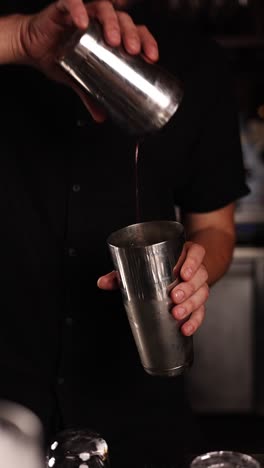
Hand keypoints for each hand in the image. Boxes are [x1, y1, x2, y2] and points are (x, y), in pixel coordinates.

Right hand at [19, 0, 158, 119]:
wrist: (30, 48)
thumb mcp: (77, 79)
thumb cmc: (57, 57)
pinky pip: (72, 2)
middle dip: (132, 34)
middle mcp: (98, 20)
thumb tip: (102, 117)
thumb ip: (90, 95)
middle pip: (123, 19)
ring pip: (103, 7)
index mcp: (108, 34)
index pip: (134, 31)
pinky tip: (83, 22)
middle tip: (134, 51)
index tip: (151, 58)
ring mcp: (82, 12)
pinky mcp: (62, 9)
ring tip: (114, 40)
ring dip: (112, 22)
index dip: (146, 41)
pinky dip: (78, 9)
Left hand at [97, 241, 208, 336]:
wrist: (176, 272)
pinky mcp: (198, 301)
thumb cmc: (157, 266)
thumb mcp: (139, 265)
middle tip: (174, 296)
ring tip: (177, 313)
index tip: (183, 273)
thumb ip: (121, 273)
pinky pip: (201, 311)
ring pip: (202, 293)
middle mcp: (195, 268)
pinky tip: (185, 328)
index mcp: (184, 253)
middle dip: (188, 288)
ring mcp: (198, 285)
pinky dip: (195, 321)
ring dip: (191, 305)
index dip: (193, 261)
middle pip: (200, 276)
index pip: (197, 252)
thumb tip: (102, 282)